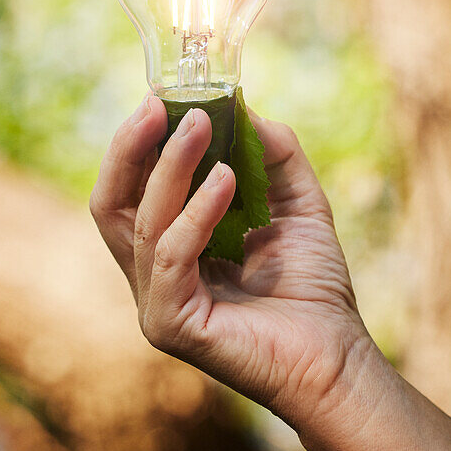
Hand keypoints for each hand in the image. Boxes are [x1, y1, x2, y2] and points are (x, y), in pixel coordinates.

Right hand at [90, 94, 377, 429]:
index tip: (165, 94)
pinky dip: (196, 211)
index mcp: (170, 248)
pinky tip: (228, 180)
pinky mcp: (170, 324)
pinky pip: (172, 254)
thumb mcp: (298, 204)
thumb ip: (273, 156)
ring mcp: (156, 302)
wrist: (338, 357)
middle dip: (132, 146)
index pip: (132, 188)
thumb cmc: (314, 288)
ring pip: (141, 221)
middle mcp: (153, 275)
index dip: (141, 141)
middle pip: (113, 202)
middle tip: (162, 103)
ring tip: (202, 126)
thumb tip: (247, 109)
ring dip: (170, 166)